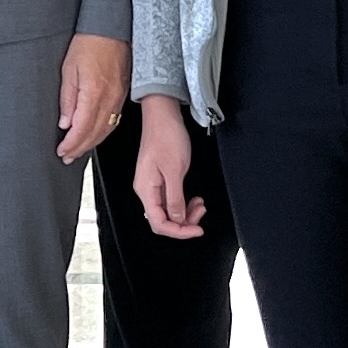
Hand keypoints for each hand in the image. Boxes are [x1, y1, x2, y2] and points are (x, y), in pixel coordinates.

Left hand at [56, 35, 129, 163]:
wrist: (110, 28)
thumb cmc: (89, 43)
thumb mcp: (68, 69)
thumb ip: (67, 99)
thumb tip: (65, 123)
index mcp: (94, 93)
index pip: (82, 128)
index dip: (71, 144)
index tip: (62, 151)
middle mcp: (109, 99)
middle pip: (95, 133)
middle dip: (80, 148)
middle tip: (67, 157)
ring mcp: (119, 98)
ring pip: (106, 129)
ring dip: (91, 143)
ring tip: (78, 151)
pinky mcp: (122, 94)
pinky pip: (113, 120)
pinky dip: (103, 132)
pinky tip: (95, 135)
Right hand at [134, 94, 205, 237]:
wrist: (163, 115)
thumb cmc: (166, 136)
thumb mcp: (175, 170)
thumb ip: (175, 198)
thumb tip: (177, 219)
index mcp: (146, 190)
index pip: (159, 223)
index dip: (179, 231)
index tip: (197, 230)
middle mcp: (146, 190)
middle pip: (163, 219)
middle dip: (184, 222)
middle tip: (200, 213)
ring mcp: (152, 184)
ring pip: (168, 210)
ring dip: (185, 212)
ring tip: (200, 204)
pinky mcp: (159, 178)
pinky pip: (170, 199)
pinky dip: (183, 202)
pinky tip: (193, 198)